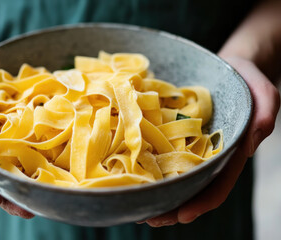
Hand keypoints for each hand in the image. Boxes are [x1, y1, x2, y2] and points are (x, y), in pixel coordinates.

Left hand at [143, 56, 279, 226]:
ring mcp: (191, 145)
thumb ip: (263, 115)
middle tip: (148, 218)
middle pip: (191, 187)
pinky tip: (134, 172)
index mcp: (229, 153)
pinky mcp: (177, 132)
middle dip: (172, 205)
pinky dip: (150, 165)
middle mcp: (208, 154)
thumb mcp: (263, 93)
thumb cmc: (246, 79)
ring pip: (175, 174)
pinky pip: (163, 151)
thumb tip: (244, 147)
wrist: (230, 66)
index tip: (181, 215)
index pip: (217, 185)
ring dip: (158, 192)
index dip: (201, 202)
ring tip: (136, 204)